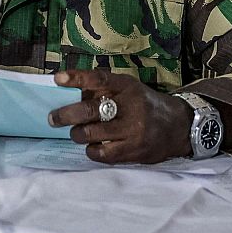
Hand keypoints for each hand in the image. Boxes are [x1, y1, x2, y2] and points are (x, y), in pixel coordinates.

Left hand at [48, 68, 193, 163]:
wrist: (179, 127)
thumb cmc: (145, 104)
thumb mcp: (129, 89)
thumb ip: (104, 89)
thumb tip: (68, 91)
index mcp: (128, 87)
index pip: (100, 78)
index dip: (77, 78)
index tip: (57, 78)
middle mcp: (131, 107)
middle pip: (91, 110)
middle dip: (66, 115)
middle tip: (52, 118)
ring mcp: (133, 131)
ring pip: (93, 134)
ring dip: (77, 134)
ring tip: (75, 133)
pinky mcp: (134, 151)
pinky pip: (103, 154)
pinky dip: (92, 150)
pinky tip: (92, 146)